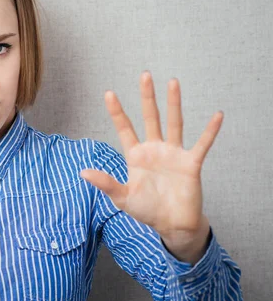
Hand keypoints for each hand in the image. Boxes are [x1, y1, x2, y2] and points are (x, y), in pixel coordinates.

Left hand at [80, 72, 221, 261]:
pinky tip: (217, 115)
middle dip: (146, 97)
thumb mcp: (122, 198)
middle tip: (144, 75)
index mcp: (136, 155)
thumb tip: (82, 172)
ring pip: (173, 123)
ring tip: (173, 82)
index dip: (117, 111)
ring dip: (174, 103)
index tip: (108, 93)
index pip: (125, 128)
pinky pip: (202, 144)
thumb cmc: (147, 210)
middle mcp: (154, 149)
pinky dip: (210, 130)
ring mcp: (173, 154)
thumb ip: (106, 183)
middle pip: (149, 117)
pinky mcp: (190, 163)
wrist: (172, 226)